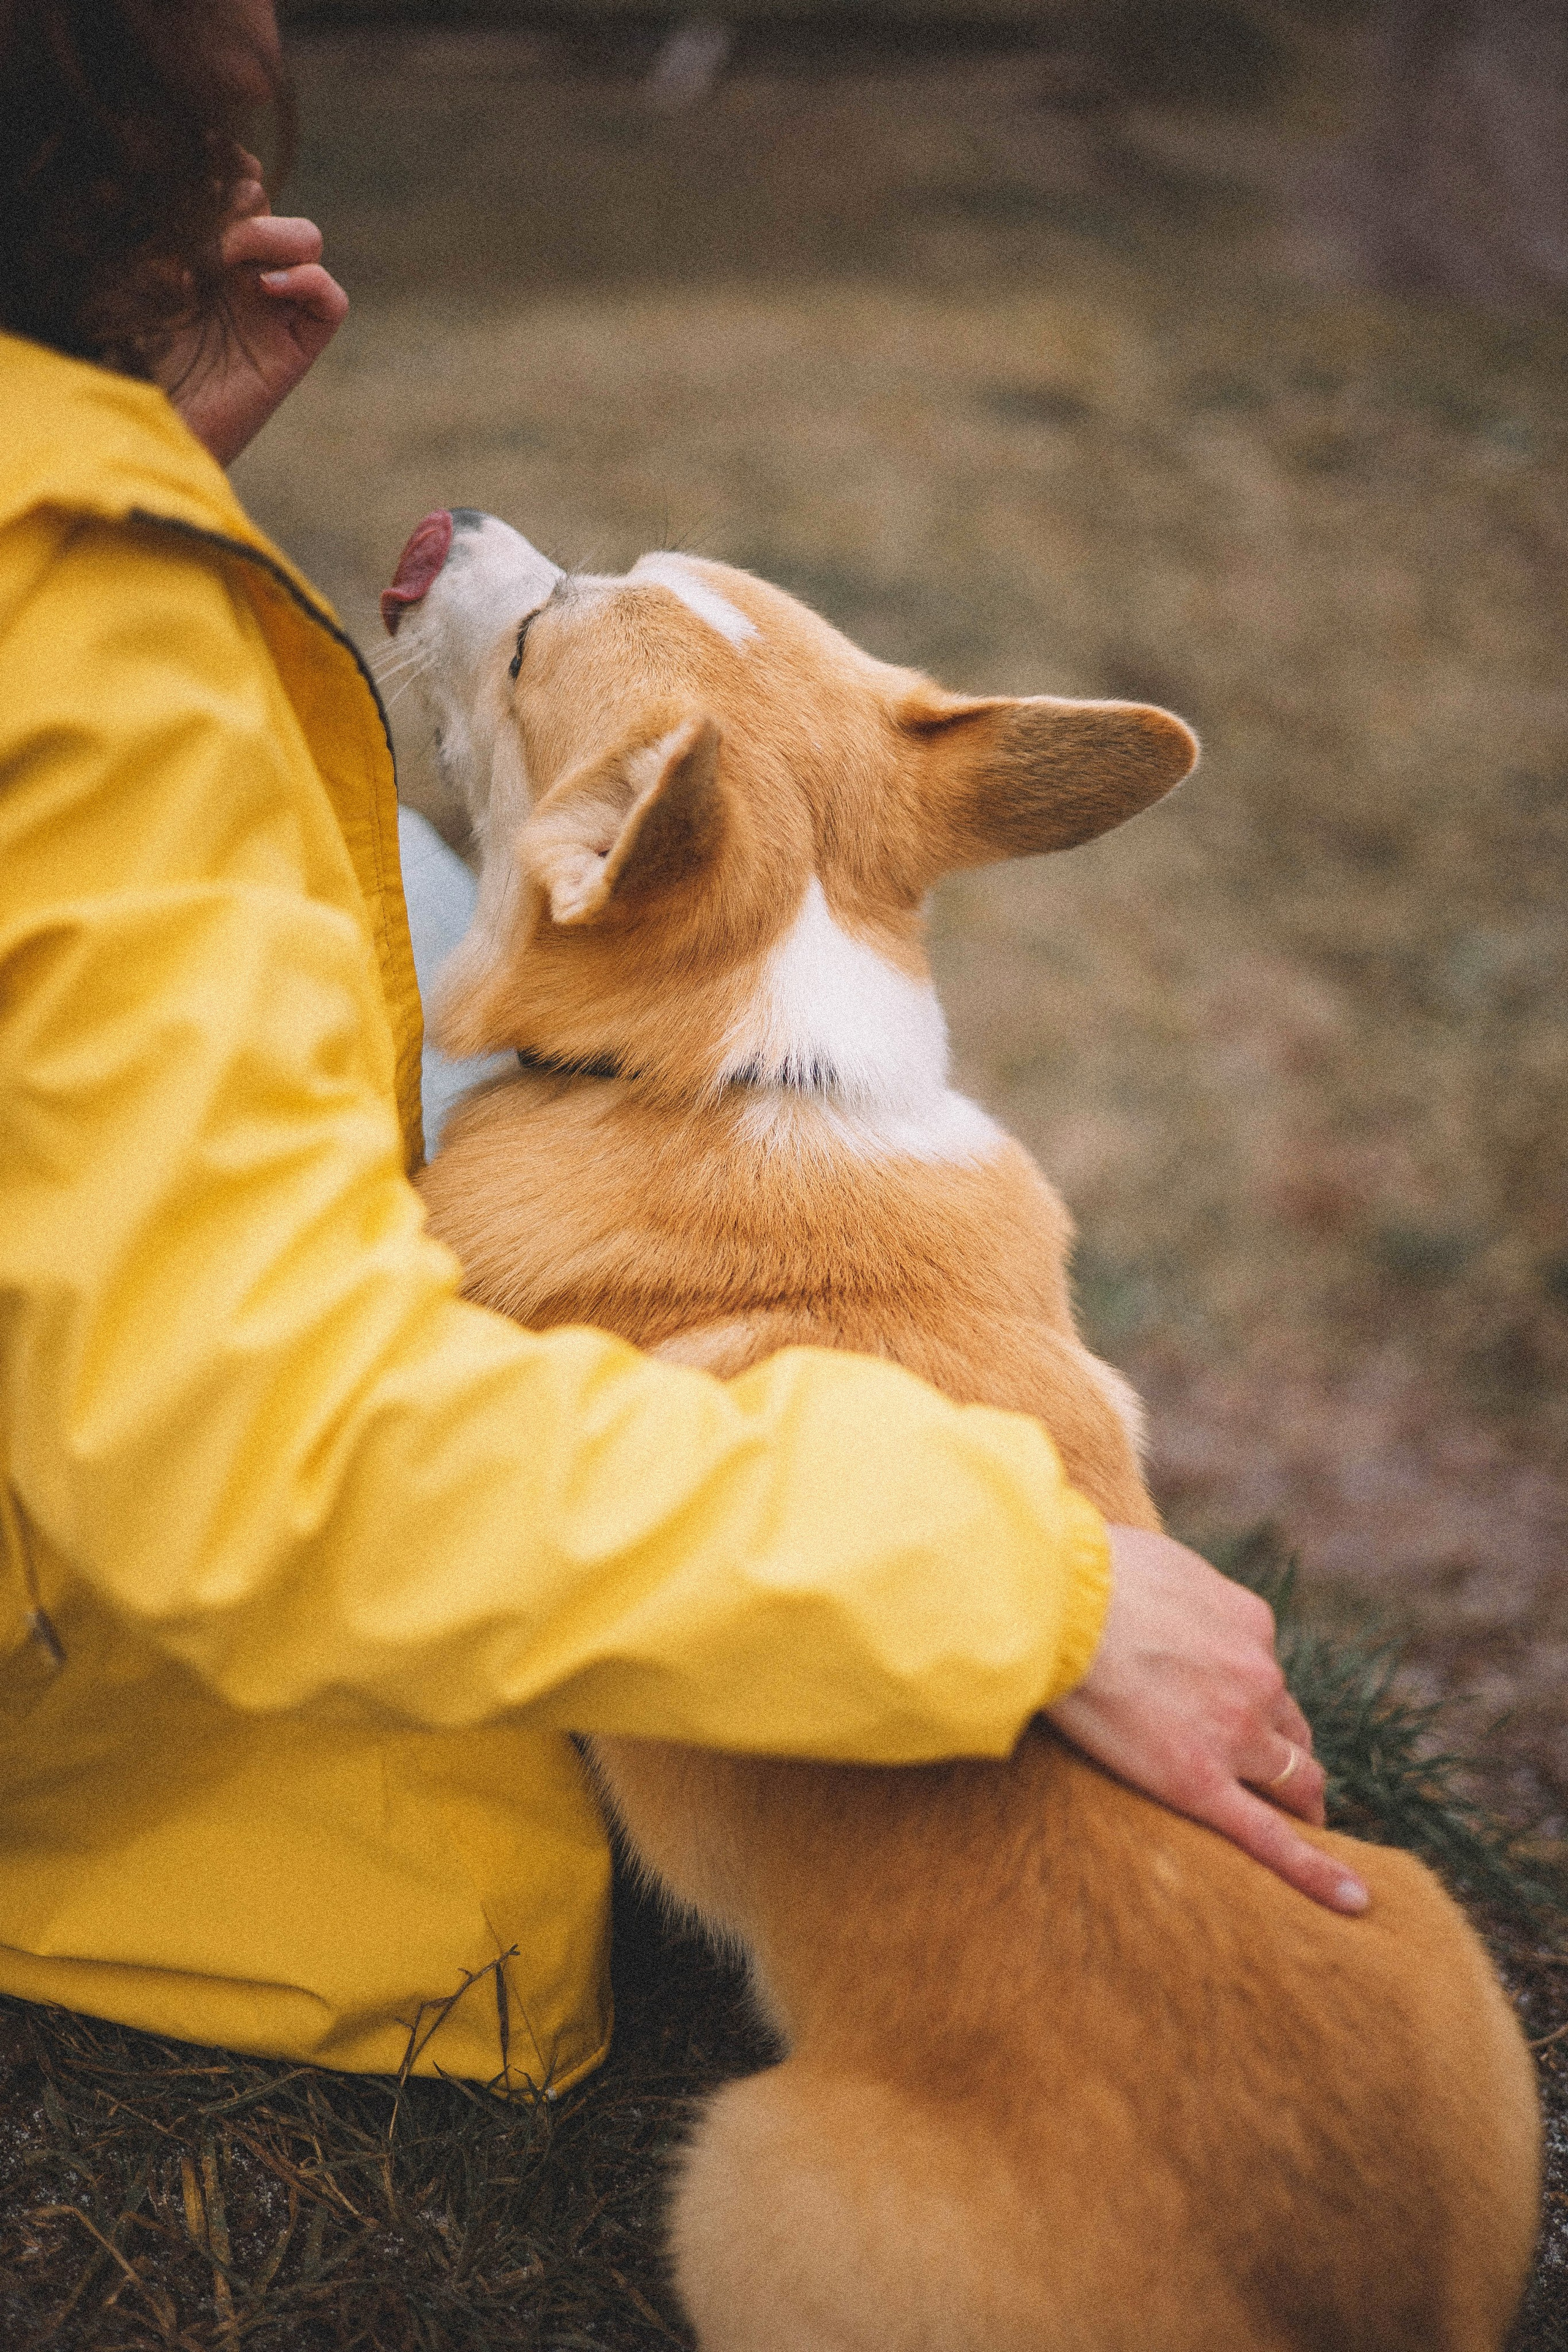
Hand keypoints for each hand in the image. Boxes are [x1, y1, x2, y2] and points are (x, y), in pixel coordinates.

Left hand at [156, 156, 347, 467]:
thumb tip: (219, 182)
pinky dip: (310, 282)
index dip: (230, 163)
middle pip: (272, 205)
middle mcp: (242, 277)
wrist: (146, 427)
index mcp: (204, 252)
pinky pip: (331, 302)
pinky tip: (264, 290)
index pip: (238, 186)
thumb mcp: (138, 273)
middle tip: (208, 221)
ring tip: (229, 259)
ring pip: (307, 239)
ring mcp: (272, 311)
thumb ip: (171, 229)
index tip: (205, 152)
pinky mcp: (293, 351)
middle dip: (244, 199)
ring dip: (271, 234)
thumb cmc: (128, 356)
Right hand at [1046, 1526, 1368, 1914]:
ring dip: (1295, 1797)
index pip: (1266, 1674)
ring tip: (1298, 1826)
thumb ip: (1181, 1595)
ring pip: (1291, 1777)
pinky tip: (1353, 1900)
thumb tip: (1164, 1599)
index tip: (1238, 1715)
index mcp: (1250, 1625)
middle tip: (1270, 1778)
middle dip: (1285, 1754)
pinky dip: (1317, 1871)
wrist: (1058, 1602)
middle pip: (1289, 1731)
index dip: (1255, 1701)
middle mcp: (1258, 1677)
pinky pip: (1270, 1838)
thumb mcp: (1159, 1562)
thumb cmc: (1087, 1574)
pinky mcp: (1201, 1782)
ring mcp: (1236, 1732)